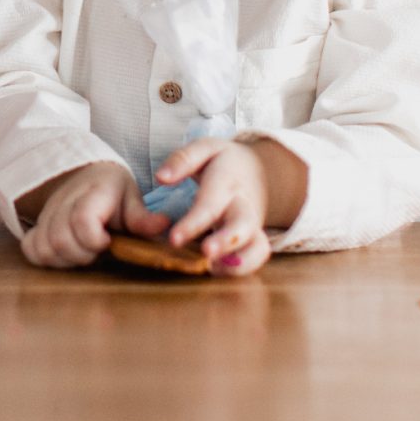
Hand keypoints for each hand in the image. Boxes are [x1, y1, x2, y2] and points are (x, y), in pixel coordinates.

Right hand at [20, 160, 170, 268]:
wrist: (83, 174)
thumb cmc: (111, 190)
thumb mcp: (131, 197)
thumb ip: (142, 217)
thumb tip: (164, 225)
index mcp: (91, 194)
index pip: (81, 221)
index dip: (94, 239)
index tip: (108, 241)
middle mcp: (63, 204)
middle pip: (60, 240)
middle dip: (82, 254)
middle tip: (98, 250)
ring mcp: (47, 216)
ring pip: (45, 247)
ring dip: (65, 259)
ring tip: (84, 253)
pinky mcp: (38, 226)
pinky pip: (30, 249)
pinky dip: (45, 257)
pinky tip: (65, 254)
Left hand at [155, 137, 272, 275]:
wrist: (259, 170)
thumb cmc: (224, 161)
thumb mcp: (204, 148)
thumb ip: (182, 159)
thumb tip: (160, 177)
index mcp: (227, 182)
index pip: (210, 205)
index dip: (193, 223)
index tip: (174, 239)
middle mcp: (243, 205)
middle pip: (242, 226)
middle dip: (225, 242)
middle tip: (205, 255)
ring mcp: (252, 224)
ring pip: (257, 246)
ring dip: (238, 263)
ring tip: (211, 270)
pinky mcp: (255, 238)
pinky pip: (257, 256)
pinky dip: (243, 268)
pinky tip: (217, 272)